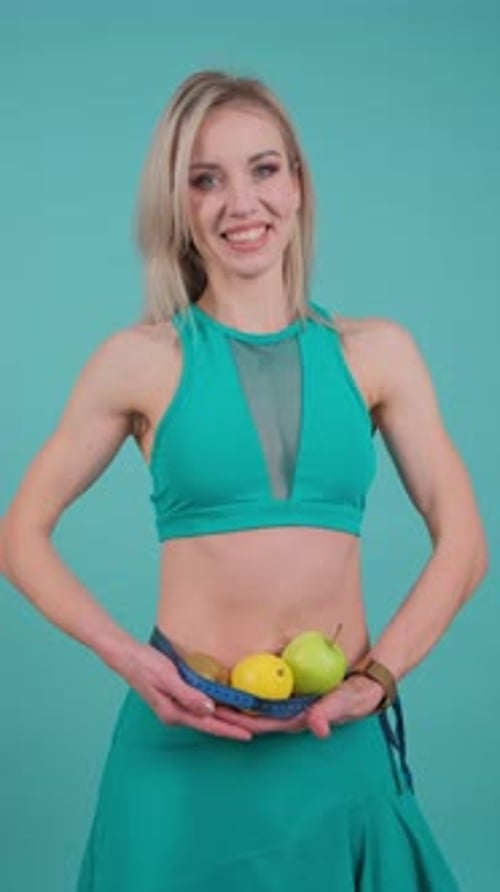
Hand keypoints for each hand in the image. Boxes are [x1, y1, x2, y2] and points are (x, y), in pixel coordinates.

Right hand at [116, 642, 252, 741]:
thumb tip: (209, 710)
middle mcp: (176, 714)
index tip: (249, 735)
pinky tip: (225, 705)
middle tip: (256, 729)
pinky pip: (200, 706)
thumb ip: (188, 695)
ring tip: (247, 721)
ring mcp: (175, 707)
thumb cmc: (144, 665)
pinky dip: (216, 708)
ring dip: (226, 719)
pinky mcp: (176, 697)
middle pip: (210, 723)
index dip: (230, 730)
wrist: (125, 655)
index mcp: (174, 713)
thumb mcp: (167, 678)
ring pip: (207, 716)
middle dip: (232, 727)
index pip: (209, 725)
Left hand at [214, 674, 383, 738]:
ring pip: (260, 706)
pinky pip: (269, 692)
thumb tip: (316, 725)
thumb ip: (333, 710)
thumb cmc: (360, 694)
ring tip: (213, 691)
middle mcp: (293, 715)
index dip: (244, 719)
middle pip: (257, 717)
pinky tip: (236, 678)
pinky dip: (253, 688)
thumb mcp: (350, 701)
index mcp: (303, 719)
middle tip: (206, 701)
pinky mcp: (294, 693)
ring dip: (239, 701)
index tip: (223, 713)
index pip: (267, 722)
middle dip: (233, 712)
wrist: (370, 684)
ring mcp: (293, 704)